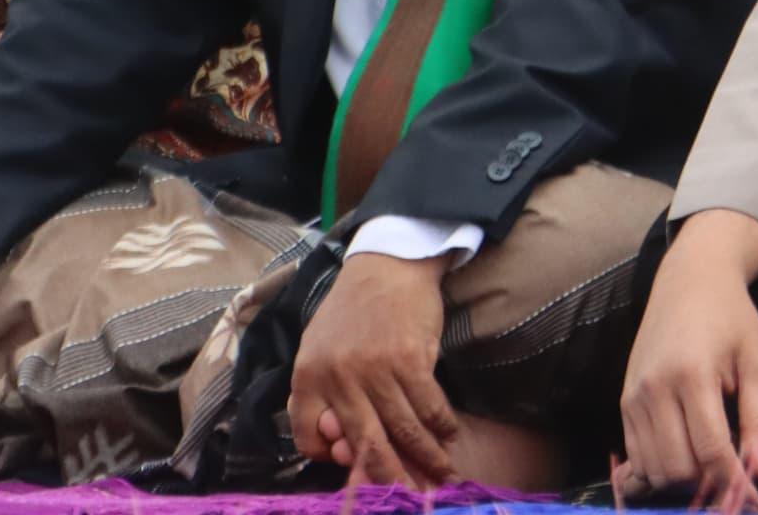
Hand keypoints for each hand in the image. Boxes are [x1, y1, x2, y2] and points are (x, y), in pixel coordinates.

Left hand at [290, 251, 461, 484]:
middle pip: (365, 444)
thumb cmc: (352, 313)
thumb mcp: (318, 350)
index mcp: (308, 376)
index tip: (355, 469)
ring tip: (440, 477)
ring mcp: (377, 368)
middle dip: (388, 478)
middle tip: (406, 500)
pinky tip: (449, 437)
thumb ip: (319, 397)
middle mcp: (339, 377)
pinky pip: (429, 406)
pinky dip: (442, 427)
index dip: (332, 460)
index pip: (308, 438)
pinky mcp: (412, 359)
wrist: (388, 265)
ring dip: (426, 459)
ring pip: (403, 430)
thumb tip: (334, 448)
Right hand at [618, 212, 757, 503]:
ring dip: (685, 479)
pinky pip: (637, 456)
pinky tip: (687, 454)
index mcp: (692, 375)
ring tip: (713, 463)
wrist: (689, 282)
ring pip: (654, 469)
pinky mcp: (623, 401)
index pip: (710, 450)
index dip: (734, 481)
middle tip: (735, 475)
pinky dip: (661, 467)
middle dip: (709, 482)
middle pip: (678, 467)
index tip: (755, 499)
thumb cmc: (733, 319)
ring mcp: (633, 396)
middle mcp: (654, 389)